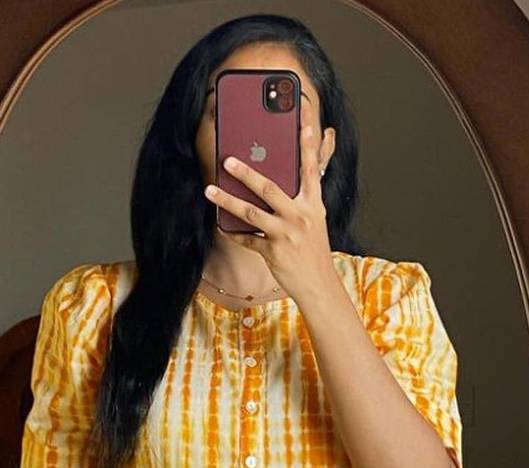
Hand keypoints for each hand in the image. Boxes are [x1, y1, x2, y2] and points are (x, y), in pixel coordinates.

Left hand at [204, 95, 334, 301]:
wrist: (319, 285)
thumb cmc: (313, 249)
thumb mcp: (315, 220)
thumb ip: (304, 196)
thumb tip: (291, 173)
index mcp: (313, 205)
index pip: (311, 168)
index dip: (307, 143)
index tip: (302, 120)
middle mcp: (300, 217)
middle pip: (270, 189)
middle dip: (246, 173)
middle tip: (227, 160)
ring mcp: (286, 235)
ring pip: (251, 213)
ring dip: (227, 200)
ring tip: (209, 190)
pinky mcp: (273, 253)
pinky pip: (247, 239)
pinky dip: (231, 231)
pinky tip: (218, 223)